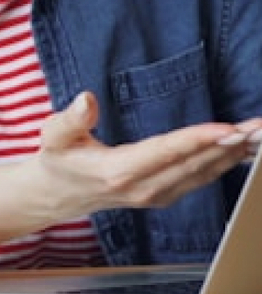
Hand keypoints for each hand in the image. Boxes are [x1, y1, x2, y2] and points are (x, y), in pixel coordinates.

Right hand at [35, 91, 261, 217]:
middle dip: (231, 144)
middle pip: (195, 164)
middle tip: (259, 127)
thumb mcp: (53, 135)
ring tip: (259, 135)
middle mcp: (144, 188)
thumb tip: (86, 98)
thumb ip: (70, 118)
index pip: (166, 153)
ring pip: (204, 173)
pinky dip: (226, 164)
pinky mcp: (165, 195)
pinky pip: (202, 179)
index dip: (198, 140)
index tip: (227, 130)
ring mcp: (158, 195)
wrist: (58, 195)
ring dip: (235, 154)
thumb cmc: (58, 160)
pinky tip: (244, 151)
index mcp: (119, 171)